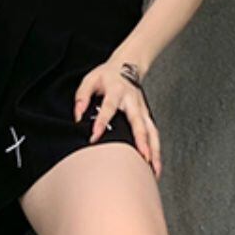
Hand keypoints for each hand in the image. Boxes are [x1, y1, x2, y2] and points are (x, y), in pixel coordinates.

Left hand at [74, 57, 161, 179]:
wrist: (127, 65)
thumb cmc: (107, 75)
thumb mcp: (90, 80)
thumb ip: (82, 97)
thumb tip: (78, 116)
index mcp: (117, 91)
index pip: (109, 108)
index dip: (101, 121)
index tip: (94, 136)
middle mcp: (133, 101)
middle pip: (139, 123)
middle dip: (141, 140)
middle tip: (142, 157)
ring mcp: (142, 109)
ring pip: (151, 131)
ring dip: (154, 150)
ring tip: (154, 169)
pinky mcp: (147, 115)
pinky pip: (153, 134)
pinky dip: (156, 150)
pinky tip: (156, 165)